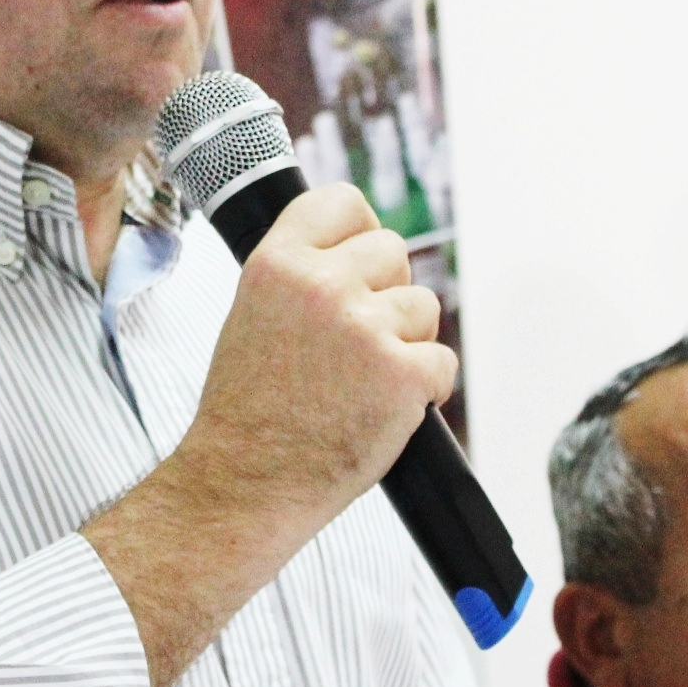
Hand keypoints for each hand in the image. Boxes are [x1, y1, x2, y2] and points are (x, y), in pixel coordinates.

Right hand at [84, 184, 453, 686]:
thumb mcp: (252, 313)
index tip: (358, 260)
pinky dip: (424, 389)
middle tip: (353, 344)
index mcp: (277, 262)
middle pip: (395, 252)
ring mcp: (366, 327)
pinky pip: (442, 361)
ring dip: (405, 343)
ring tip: (360, 383)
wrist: (246, 483)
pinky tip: (383, 409)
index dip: (359, 231)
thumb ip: (300, 273)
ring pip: (424, 307)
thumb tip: (357, 248)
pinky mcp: (403, 374)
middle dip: (386, 293)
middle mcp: (321, 284)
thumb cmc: (248, 409)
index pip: (344, 203)